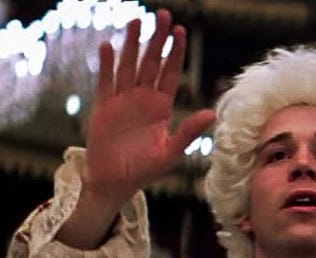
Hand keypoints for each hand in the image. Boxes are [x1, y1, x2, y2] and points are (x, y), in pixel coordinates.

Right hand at [58, 10, 215, 248]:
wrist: (114, 183)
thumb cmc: (144, 171)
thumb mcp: (171, 153)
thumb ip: (189, 132)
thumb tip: (211, 113)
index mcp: (161, 107)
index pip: (170, 73)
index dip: (175, 52)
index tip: (180, 31)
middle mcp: (142, 99)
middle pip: (151, 62)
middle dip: (157, 39)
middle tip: (163, 14)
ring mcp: (122, 101)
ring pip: (128, 66)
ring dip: (132, 44)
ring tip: (137, 21)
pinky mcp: (103, 108)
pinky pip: (105, 82)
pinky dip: (106, 64)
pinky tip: (107, 45)